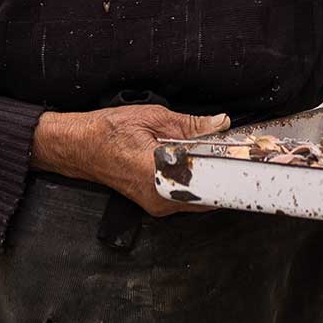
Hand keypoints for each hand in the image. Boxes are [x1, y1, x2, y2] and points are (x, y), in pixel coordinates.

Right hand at [31, 105, 230, 216]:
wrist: (78, 147)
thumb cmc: (106, 132)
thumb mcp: (151, 117)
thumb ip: (189, 124)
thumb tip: (218, 123)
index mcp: (157, 175)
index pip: (207, 184)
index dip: (230, 172)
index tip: (244, 159)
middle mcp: (158, 198)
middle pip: (208, 194)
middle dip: (223, 174)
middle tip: (233, 152)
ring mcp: (156, 205)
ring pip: (198, 198)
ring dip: (210, 179)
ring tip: (214, 155)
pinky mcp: (154, 204)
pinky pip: (185, 198)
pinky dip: (196, 182)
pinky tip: (195, 164)